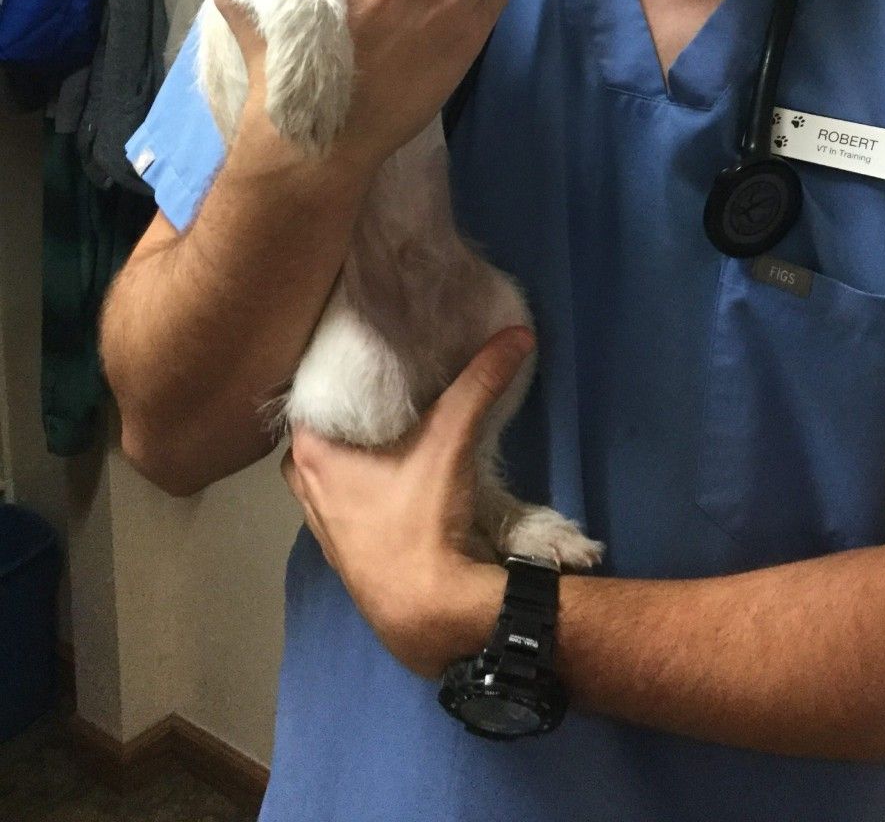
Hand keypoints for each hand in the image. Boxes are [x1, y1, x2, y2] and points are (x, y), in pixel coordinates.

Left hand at [280, 326, 528, 676]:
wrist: (429, 613)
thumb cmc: (421, 520)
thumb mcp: (452, 440)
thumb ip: (480, 383)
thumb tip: (517, 333)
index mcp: (313, 460)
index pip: (305, 400)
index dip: (328, 377)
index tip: (356, 357)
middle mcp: (308, 495)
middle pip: (313, 441)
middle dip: (338, 419)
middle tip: (374, 393)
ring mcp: (326, 532)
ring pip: (326, 480)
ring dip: (349, 460)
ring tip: (387, 430)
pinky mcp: (349, 559)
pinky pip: (345, 511)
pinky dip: (363, 493)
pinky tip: (394, 482)